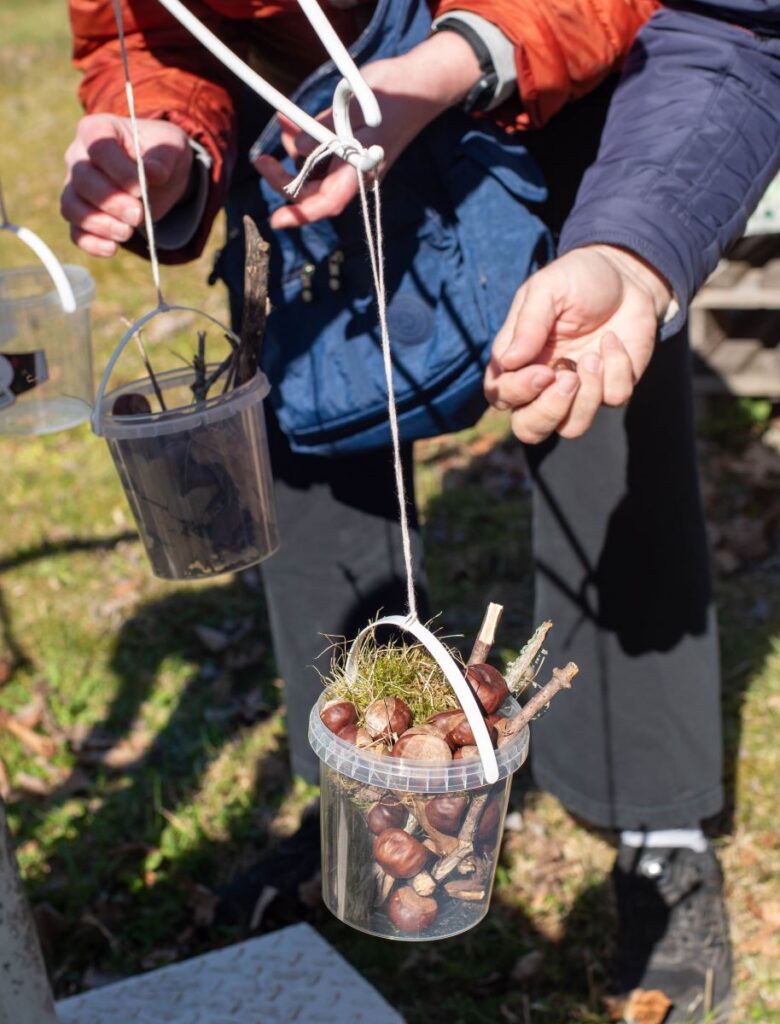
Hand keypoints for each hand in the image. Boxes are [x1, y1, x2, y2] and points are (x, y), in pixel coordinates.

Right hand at [61, 114, 192, 257]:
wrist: (159, 175)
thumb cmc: (160, 153)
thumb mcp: (170, 146)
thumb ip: (163, 157)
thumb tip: (152, 174)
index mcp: (98, 130)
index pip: (97, 146)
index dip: (117, 169)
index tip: (140, 188)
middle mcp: (79, 156)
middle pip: (81, 179)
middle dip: (111, 201)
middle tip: (139, 214)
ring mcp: (75, 187)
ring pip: (72, 207)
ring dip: (100, 224)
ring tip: (128, 232)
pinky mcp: (81, 214)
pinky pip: (76, 232)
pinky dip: (92, 243)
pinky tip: (113, 248)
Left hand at [254, 31, 480, 228]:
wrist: (419, 84)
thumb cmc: (394, 96)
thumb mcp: (356, 107)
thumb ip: (326, 130)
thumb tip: (299, 149)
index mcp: (360, 170)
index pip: (328, 201)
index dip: (301, 215)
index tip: (276, 221)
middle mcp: (354, 173)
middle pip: (313, 191)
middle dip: (284, 179)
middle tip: (261, 159)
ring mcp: (351, 163)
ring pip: (313, 172)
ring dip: (293, 153)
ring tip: (284, 122)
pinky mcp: (348, 149)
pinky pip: (319, 155)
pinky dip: (303, 142)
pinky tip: (292, 121)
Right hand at [483, 245, 672, 442]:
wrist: (628, 273)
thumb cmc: (577, 279)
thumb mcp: (547, 289)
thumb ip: (527, 324)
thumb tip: (507, 362)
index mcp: (517, 361)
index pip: (501, 396)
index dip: (517, 392)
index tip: (543, 371)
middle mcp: (543, 384)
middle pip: (529, 429)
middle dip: (548, 412)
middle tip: (568, 380)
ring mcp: (578, 391)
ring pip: (572, 428)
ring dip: (586, 397)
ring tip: (594, 356)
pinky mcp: (612, 388)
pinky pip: (613, 399)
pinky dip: (617, 368)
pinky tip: (613, 340)